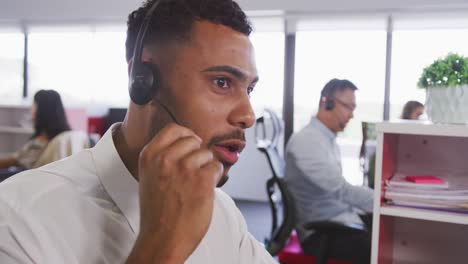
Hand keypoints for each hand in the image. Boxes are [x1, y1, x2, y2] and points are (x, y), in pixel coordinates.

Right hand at [126, 124, 222, 263]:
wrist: (162, 239)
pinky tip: (203, 191)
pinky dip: (214, 179)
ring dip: (206, 168)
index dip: (186, 136)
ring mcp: (184, 169)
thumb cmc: (157, 212)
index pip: (174, 129)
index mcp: (149, 156)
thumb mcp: (149, 177)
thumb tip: (185, 143)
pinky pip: (216, 168)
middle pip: (193, 139)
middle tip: (193, 172)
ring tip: (195, 185)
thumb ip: (162, 157)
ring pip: (206, 154)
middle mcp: (165, 158)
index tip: (190, 146)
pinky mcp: (201, 181)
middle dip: (197, 153)